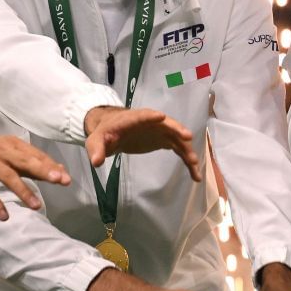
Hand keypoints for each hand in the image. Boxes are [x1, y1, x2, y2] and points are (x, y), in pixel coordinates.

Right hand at [0, 134, 72, 219]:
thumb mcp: (4, 153)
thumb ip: (29, 162)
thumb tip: (57, 171)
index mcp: (10, 144)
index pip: (34, 155)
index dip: (50, 166)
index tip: (66, 178)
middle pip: (25, 161)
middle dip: (44, 171)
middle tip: (60, 181)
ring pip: (8, 176)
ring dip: (23, 191)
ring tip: (37, 206)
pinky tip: (4, 216)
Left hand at [84, 107, 200, 180]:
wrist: (114, 131)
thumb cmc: (105, 134)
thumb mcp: (96, 141)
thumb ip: (96, 150)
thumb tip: (96, 162)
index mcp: (132, 119)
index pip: (142, 116)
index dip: (150, 116)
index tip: (161, 117)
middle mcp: (151, 122)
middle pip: (166, 124)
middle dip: (176, 129)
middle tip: (187, 136)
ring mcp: (160, 131)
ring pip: (177, 139)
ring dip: (187, 150)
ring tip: (194, 164)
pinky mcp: (164, 141)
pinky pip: (179, 149)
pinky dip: (187, 160)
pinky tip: (194, 175)